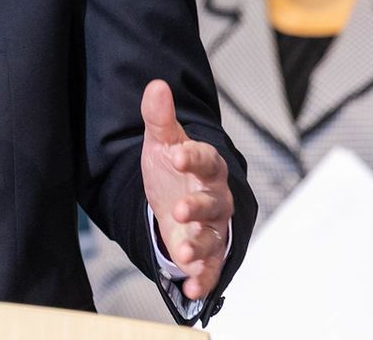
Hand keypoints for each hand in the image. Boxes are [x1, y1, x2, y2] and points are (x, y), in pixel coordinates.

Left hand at [140, 79, 232, 301]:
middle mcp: (215, 199)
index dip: (192, 157)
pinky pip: (210, 268)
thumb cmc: (173, 170)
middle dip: (197, 207)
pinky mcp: (207, 254)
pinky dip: (203, 279)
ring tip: (184, 250)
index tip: (176, 154)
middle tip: (178, 209)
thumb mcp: (161, 142)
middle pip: (212, 203)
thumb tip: (156, 85)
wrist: (175, 200)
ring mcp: (213, 228)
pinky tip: (192, 287)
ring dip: (200, 244)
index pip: (205, 160)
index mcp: (207, 168)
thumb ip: (158, 118)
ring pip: (213, 237)